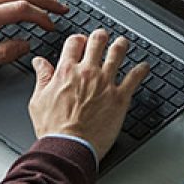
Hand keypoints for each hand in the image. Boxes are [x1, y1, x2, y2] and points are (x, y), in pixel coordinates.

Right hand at [28, 29, 149, 159]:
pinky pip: (134, 78)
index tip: (81, 41)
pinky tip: (144, 67)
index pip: (74, 43)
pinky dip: (141, 70)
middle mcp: (87, 72)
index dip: (78, 39)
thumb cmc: (54, 128)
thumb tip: (40, 63)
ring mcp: (105, 83)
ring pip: (117, 54)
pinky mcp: (120, 97)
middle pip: (97, 42)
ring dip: (121, 45)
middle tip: (103, 36)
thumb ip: (42, 77)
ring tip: (123, 43)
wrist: (69, 146)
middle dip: (101, 36)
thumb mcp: (39, 100)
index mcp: (66, 71)